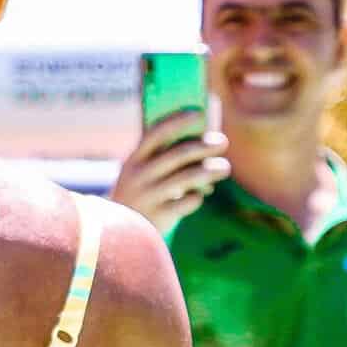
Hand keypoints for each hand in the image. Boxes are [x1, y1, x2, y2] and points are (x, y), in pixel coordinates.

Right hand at [111, 110, 229, 234]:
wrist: (121, 232)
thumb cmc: (141, 193)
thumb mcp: (140, 172)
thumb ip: (163, 157)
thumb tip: (202, 140)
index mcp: (134, 159)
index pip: (156, 133)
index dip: (178, 121)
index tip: (199, 113)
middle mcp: (139, 175)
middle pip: (179, 154)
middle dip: (204, 146)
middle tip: (223, 142)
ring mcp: (149, 196)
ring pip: (188, 177)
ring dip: (211, 170)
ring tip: (225, 167)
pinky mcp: (160, 216)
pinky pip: (189, 201)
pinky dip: (199, 195)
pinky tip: (199, 194)